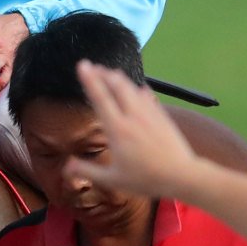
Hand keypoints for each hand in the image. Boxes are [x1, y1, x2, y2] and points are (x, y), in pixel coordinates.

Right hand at [68, 60, 205, 199]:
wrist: (181, 175)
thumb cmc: (145, 179)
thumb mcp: (112, 180)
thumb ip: (87, 171)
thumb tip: (66, 167)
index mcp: (117, 129)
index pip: (101, 97)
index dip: (90, 79)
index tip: (83, 65)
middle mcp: (133, 116)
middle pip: (117, 85)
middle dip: (103, 73)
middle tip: (93, 67)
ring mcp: (149, 113)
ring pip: (132, 87)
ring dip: (119, 78)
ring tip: (110, 74)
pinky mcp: (162, 115)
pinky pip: (147, 95)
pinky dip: (137, 89)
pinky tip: (137, 89)